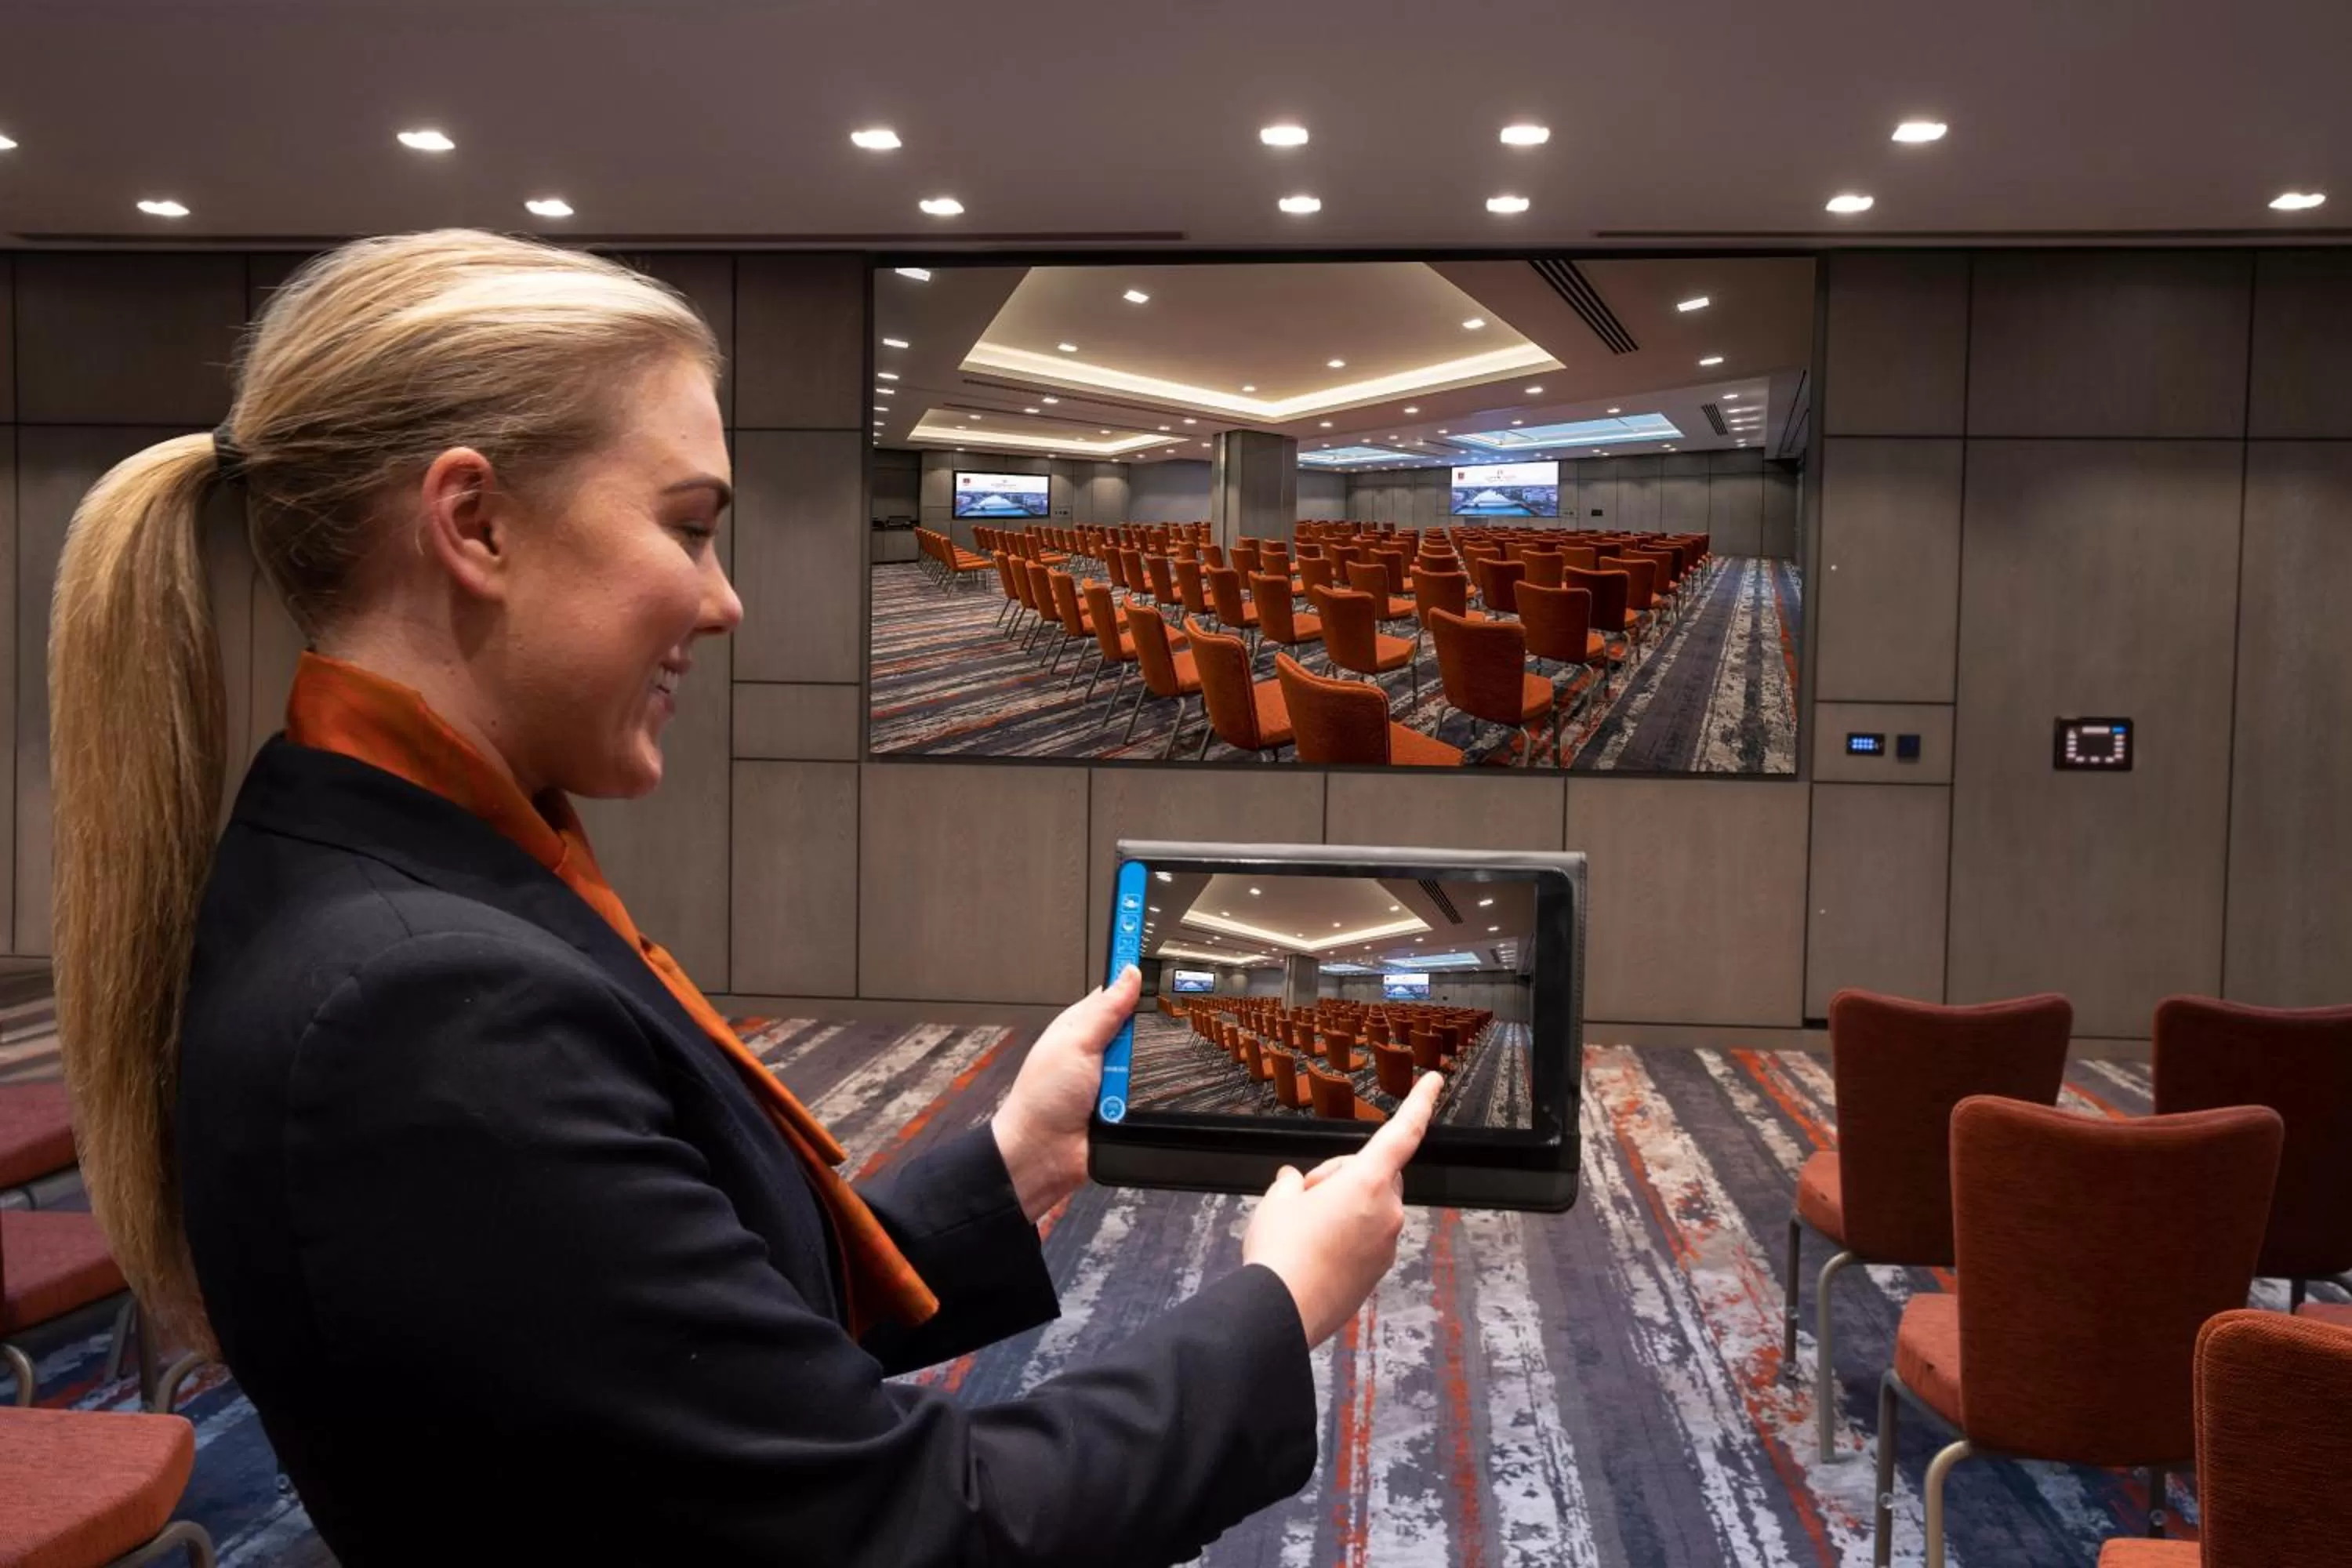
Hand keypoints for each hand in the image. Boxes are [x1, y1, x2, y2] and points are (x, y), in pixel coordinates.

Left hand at [992, 965, 1140, 1222]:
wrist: (1042, 1156)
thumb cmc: (1043, 1098)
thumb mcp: (1075, 1044)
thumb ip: (1106, 1010)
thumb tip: (1130, 973)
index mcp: (1082, 1026)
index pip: (1115, 991)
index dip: (1134, 972)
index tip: (1155, 945)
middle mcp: (1099, 1050)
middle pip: (1140, 1026)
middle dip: (1149, 1028)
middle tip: (1164, 1020)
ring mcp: (1113, 1081)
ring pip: (1149, 1061)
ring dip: (1147, 1068)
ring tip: (1143, 1069)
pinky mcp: (1126, 1109)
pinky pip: (1152, 1094)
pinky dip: (1152, 1097)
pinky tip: (1151, 1097)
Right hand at [1241, 1071, 1441, 1345]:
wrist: (1280, 1313)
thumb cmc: (1280, 1251)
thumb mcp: (1276, 1202)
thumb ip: (1290, 1184)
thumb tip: (1293, 1182)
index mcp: (1366, 1183)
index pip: (1401, 1133)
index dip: (1421, 1103)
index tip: (1436, 1080)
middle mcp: (1386, 1211)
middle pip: (1374, 1174)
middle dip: (1344, 1176)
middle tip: (1305, 1195)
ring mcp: (1386, 1245)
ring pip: (1369, 1207)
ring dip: (1344, 1208)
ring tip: (1304, 1229)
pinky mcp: (1378, 1271)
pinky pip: (1367, 1238)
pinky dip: (1346, 1236)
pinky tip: (1314, 1251)